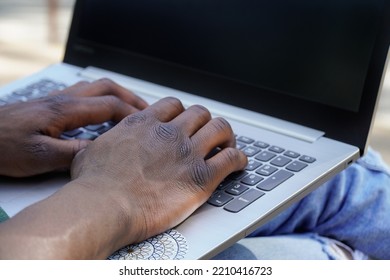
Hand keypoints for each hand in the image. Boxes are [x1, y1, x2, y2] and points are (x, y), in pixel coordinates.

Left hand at [0, 78, 147, 176]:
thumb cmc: (2, 145)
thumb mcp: (41, 156)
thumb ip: (75, 152)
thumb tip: (103, 150)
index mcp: (65, 110)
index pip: (109, 105)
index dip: (132, 114)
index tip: (147, 125)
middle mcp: (64, 99)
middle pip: (107, 87)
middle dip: (131, 98)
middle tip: (147, 111)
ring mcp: (57, 100)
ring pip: (96, 88)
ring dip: (118, 97)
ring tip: (132, 112)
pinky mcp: (51, 106)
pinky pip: (85, 96)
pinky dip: (103, 102)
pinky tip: (103, 118)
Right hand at [70, 97, 246, 252]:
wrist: (104, 208)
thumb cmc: (94, 185)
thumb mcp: (93, 151)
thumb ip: (107, 142)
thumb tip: (102, 144)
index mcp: (144, 124)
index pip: (173, 105)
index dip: (182, 113)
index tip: (185, 122)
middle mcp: (169, 134)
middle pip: (200, 113)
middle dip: (206, 122)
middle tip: (208, 134)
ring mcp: (187, 154)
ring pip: (220, 129)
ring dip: (227, 135)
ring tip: (228, 144)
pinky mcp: (201, 178)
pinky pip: (231, 158)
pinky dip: (239, 158)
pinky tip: (239, 163)